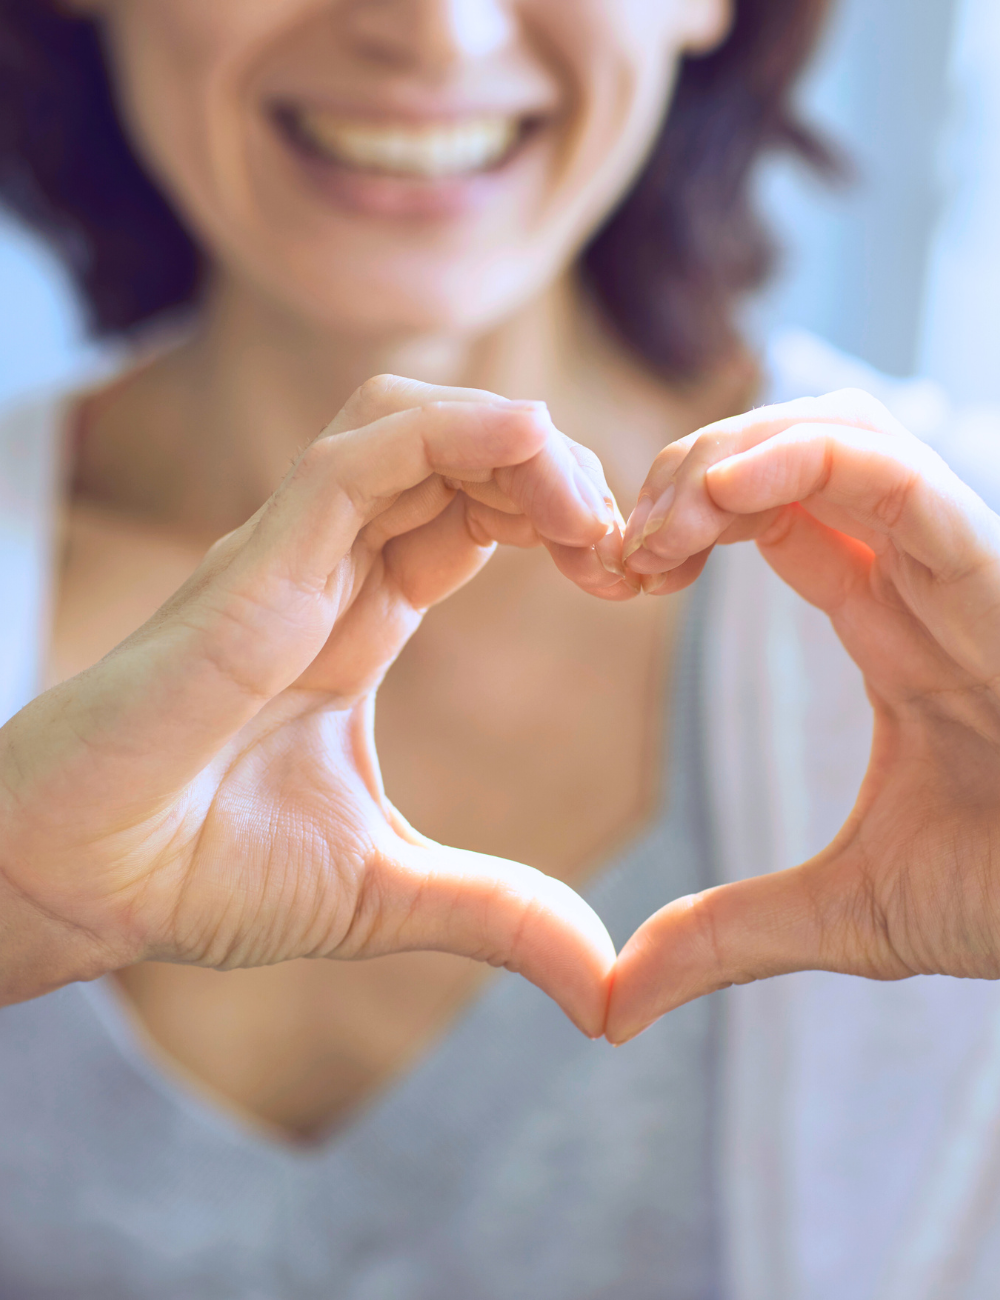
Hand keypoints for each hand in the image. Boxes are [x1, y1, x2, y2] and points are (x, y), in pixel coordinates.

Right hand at [0, 376, 633, 1032]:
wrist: (75, 884)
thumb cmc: (197, 870)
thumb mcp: (386, 891)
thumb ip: (498, 912)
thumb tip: (604, 985)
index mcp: (359, 619)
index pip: (474, 516)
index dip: (560, 520)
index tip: (630, 579)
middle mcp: (328, 569)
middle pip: (458, 452)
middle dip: (558, 474)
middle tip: (629, 549)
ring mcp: (290, 556)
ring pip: (411, 422)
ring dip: (517, 442)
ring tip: (589, 511)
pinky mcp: (255, 565)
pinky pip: (359, 455)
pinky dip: (453, 432)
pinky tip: (532, 449)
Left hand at [608, 388, 999, 1042]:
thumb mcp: (849, 913)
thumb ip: (726, 934)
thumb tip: (611, 1005)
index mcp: (891, 622)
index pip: (776, 513)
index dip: (682, 518)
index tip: (611, 571)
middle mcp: (923, 577)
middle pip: (799, 445)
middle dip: (695, 466)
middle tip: (624, 542)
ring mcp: (963, 569)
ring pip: (845, 432)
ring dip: (732, 453)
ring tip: (663, 525)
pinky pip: (901, 475)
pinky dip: (802, 461)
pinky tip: (719, 497)